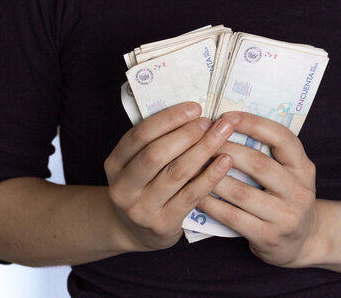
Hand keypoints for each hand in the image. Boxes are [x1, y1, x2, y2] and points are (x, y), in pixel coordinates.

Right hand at [104, 102, 236, 251]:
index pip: (139, 135)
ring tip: (222, 134)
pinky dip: (211, 176)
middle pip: (156, 154)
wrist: (137, 232)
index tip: (194, 108)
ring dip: (203, 150)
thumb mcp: (136, 165)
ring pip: (176, 173)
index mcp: (114, 164)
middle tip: (209, 122)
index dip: (168, 119)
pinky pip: (191, 195)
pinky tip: (226, 161)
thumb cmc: (144, 188)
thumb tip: (192, 113)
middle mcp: (123, 187)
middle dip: (186, 134)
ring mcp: (141, 208)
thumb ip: (154, 142)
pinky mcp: (163, 224)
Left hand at [197, 112, 319, 267]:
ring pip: (241, 192)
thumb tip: (226, 124)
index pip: (282, 138)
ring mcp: (286, 217)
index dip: (254, 124)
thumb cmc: (284, 198)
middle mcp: (299, 191)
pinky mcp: (268, 237)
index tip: (227, 116)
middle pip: (258, 164)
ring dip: (212, 177)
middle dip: (226, 149)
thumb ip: (267, 153)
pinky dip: (211, 204)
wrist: (301, 241)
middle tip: (201, 140)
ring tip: (192, 165)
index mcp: (303, 168)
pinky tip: (195, 194)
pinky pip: (232, 217)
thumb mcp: (288, 174)